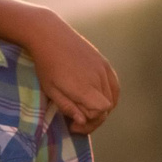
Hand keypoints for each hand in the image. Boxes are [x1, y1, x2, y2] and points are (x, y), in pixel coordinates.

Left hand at [31, 18, 119, 134]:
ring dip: (102, 109)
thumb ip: (68, 107)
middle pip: (108, 107)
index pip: (101, 112)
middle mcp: (98, 78)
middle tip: (78, 122)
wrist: (50, 35)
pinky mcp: (104, 62)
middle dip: (95, 119)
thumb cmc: (46, 65)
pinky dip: (111, 96)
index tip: (74, 125)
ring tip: (88, 111)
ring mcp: (103, 69)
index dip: (90, 122)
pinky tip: (99, 99)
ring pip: (113, 97)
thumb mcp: (51, 90)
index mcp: (84, 87)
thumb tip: (83, 121)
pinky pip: (114, 84)